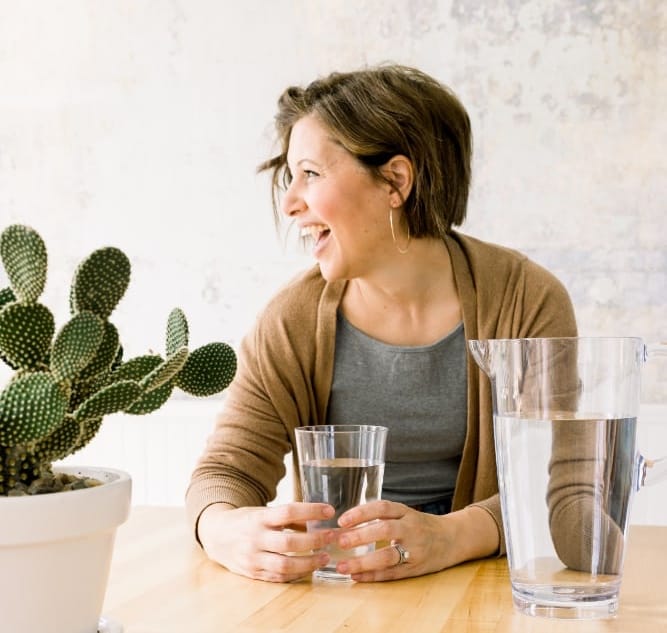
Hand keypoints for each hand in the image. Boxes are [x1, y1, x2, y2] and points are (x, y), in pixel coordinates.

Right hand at [198, 502, 336, 581]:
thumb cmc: (246, 521)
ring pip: (285, 565)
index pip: (288, 512)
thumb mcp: (263, 511)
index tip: (329, 511)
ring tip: (325, 557)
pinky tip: (310, 568)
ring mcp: (253, 558)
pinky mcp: (253, 573)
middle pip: (289, 542)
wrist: (217, 536)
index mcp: (259, 517)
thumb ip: (287, 517)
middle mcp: (255, 538)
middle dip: (315, 540)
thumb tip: (317, 519)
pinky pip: (279, 577)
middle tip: (332, 536)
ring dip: (309, 562)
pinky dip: (297, 574)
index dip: (311, 511)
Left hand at [332, 500, 499, 581]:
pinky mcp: (416, 568)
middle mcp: (411, 528)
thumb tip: (345, 524)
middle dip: (361, 536)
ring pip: (389, 556)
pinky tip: (356, 576)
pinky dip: (373, 576)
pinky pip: (392, 574)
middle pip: (385, 529)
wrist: (453, 539)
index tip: (342, 520)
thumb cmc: (420, 525)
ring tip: (343, 566)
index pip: (382, 508)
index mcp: (406, 512)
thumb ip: (381, 517)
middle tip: (340, 542)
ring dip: (364, 562)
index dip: (361, 512)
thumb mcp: (404, 514)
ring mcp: (415, 549)